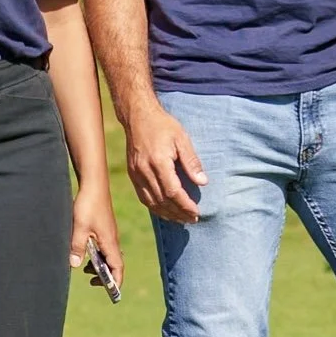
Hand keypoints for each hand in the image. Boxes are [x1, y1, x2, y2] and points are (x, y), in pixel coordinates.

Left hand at [69, 184, 124, 293]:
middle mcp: (112, 239)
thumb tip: (74, 265)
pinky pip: (104, 246)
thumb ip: (77, 247)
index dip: (115, 282)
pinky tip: (85, 250)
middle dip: (105, 275)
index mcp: (110, 242)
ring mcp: (109, 233)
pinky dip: (97, 253)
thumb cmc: (88, 204)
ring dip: (99, 264)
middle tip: (91, 281)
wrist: (94, 184)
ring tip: (85, 268)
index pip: (118, 268)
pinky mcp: (104, 227)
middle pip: (114, 263)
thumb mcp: (79, 227)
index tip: (111, 292)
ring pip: (108, 254)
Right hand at [125, 101, 206, 222]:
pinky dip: (155, 207)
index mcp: (158, 161)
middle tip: (192, 220)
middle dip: (178, 213)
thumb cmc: (162, 125)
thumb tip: (203, 182)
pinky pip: (143, 197)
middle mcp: (144, 170)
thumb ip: (192, 161)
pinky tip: (165, 211)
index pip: (173, 191)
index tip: (196, 213)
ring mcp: (136, 173)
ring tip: (181, 219)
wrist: (138, 116)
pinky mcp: (132, 174)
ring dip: (167, 213)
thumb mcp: (182, 139)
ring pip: (151, 202)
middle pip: (162, 200)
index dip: (185, 205)